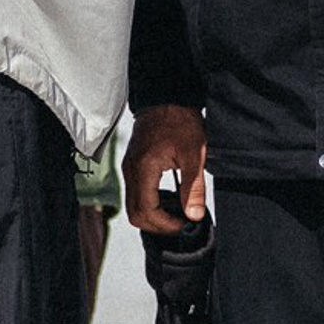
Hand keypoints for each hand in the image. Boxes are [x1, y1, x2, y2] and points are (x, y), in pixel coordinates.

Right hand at [125, 103, 208, 231]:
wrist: (167, 98)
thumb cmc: (180, 121)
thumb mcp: (194, 155)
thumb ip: (194, 188)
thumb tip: (194, 215)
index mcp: (143, 169)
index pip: (145, 211)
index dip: (165, 224)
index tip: (185, 223)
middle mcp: (131, 171)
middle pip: (135, 214)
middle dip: (159, 224)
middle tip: (182, 222)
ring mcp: (129, 168)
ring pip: (134, 206)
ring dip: (155, 214)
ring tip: (179, 209)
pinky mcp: (132, 166)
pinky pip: (136, 194)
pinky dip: (152, 202)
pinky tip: (171, 197)